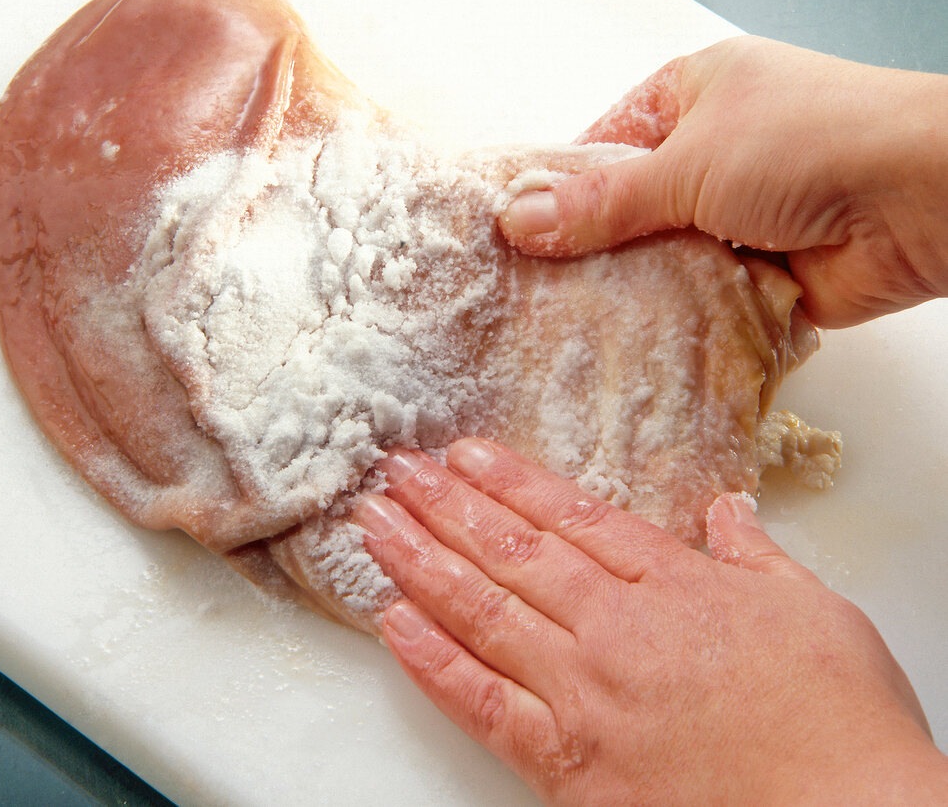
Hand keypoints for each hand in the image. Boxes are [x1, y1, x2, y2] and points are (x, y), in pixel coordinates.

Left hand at [354, 440, 947, 804]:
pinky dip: (431, 660)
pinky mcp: (567, 764)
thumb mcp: (818, 613)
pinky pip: (482, 704)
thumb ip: (757, 556)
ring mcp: (583, 695)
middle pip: (511, 552)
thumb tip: (729, 510)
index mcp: (672, 586)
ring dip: (420, 562)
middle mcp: (615, 630)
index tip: (463, 454)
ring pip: (483, 612)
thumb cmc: (843, 727)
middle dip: (445, 506)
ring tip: (375, 524)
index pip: (571, 517)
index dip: (510, 481)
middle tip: (394, 472)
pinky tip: (391, 620)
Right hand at [499, 36, 947, 327]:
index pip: (600, 146)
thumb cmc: (812, 143)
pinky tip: (621, 347)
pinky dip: (668, 322)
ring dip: (627, 291)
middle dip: (585, 251)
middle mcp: (709, 156)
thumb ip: (603, 202)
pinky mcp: (753, 277)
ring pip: (655, 262)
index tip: (508, 236)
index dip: (554, 189)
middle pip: (623, 211)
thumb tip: (518, 221)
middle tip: (524, 295)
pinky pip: (692, 302)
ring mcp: (732, 219)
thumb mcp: (688, 162)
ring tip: (559, 329)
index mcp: (690, 98)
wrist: (924, 200)